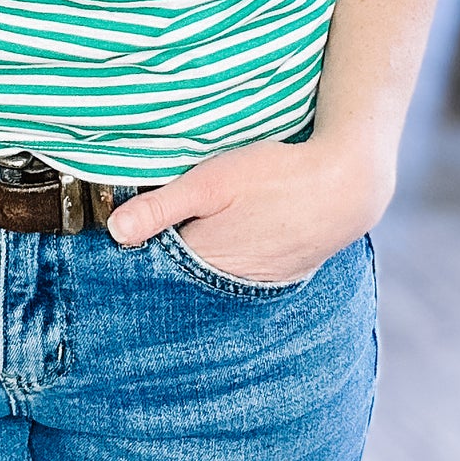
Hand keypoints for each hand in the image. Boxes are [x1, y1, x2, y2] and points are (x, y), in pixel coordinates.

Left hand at [104, 133, 393, 283]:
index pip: (157, 269)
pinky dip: (230, 269)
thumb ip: (162, 207)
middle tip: (149, 247)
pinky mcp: (281, 276)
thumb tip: (115, 233)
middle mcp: (229, 283)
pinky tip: (231, 246)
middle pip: (184, 280)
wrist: (345, 186)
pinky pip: (243, 280)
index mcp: (205, 262)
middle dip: (167, 265)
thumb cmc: (275, 177)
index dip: (139, 254)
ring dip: (200, 268)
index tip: (121, 247)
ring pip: (214, 281)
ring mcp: (258, 284)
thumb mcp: (212, 181)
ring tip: (194, 241)